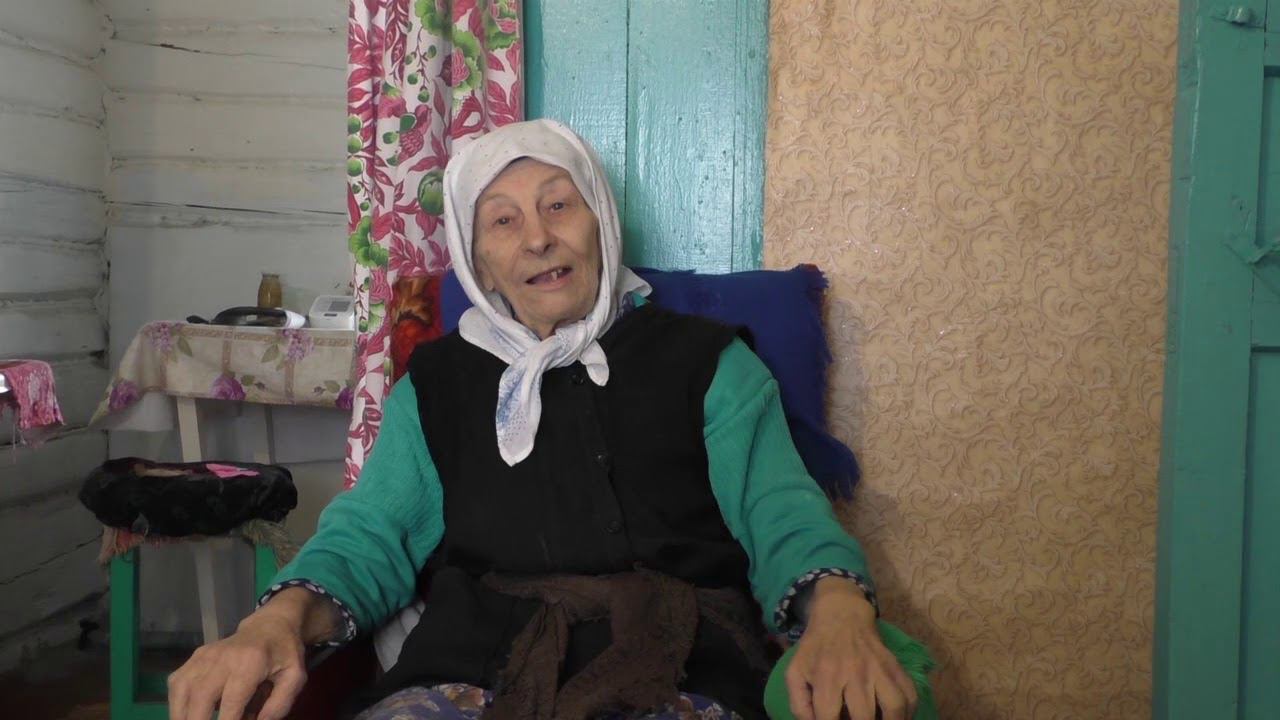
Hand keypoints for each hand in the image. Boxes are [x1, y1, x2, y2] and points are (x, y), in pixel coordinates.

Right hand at [167, 589, 317, 719]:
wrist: (270, 626)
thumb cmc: (284, 653)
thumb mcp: (295, 677)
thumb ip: (279, 705)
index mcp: (251, 662)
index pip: (232, 700)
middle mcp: (222, 657)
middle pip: (201, 696)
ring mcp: (204, 655)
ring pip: (182, 690)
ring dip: (182, 716)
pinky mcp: (194, 657)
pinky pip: (177, 684)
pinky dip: (177, 704)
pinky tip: (188, 715)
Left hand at [784, 578, 916, 719]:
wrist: (841, 615)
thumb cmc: (816, 648)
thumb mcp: (796, 671)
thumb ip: (799, 704)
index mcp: (826, 675)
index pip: (829, 716)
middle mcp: (854, 673)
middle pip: (864, 717)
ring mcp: (878, 669)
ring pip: (894, 706)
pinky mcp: (895, 666)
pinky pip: (910, 694)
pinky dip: (909, 712)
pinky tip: (898, 717)